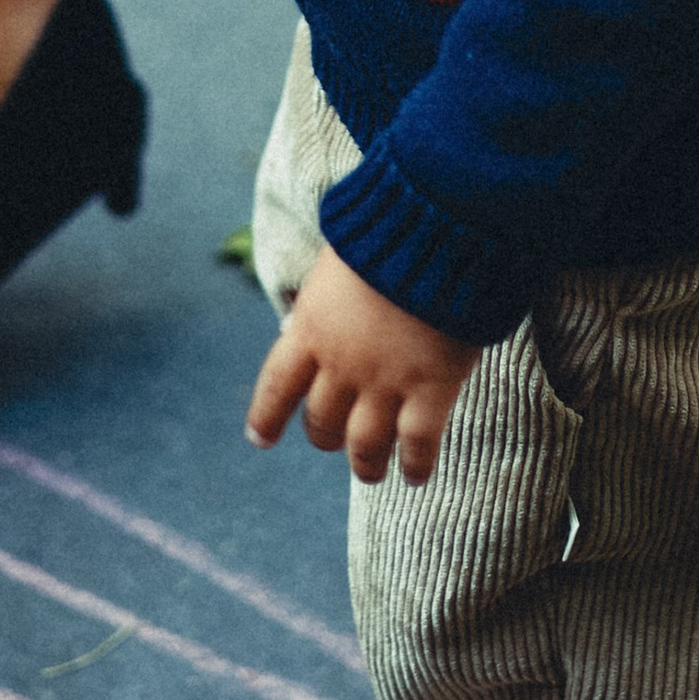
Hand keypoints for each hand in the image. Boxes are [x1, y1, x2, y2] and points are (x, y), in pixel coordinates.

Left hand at [246, 245, 480, 485]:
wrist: (438, 226)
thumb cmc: (389, 231)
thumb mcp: (336, 263)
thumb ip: (321, 300)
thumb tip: (303, 318)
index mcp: (311, 328)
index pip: (277, 386)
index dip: (266, 417)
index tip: (260, 439)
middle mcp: (341, 363)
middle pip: (322, 422)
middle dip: (326, 437)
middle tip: (337, 442)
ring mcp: (386, 380)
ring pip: (364, 445)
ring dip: (366, 465)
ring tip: (373, 472)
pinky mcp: (432, 387)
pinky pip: (417, 444)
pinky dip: (415, 465)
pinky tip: (416, 474)